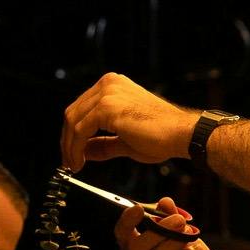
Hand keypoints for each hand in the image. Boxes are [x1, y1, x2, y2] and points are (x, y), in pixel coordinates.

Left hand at [62, 72, 199, 169]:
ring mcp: (107, 93)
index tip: (72, 152)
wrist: (181, 134)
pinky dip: (75, 148)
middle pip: (73, 112)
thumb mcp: (125, 140)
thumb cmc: (163, 135)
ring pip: (73, 121)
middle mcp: (108, 84)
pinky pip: (80, 130)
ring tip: (74, 164)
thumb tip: (85, 151)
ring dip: (70, 147)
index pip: (81, 108)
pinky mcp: (106, 107)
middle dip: (67, 141)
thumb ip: (103, 144)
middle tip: (69, 161)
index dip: (72, 133)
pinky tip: (80, 161)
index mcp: (113, 85)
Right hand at [115, 196, 223, 249]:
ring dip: (172, 245)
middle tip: (179, 221)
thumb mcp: (185, 238)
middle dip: (158, 231)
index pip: (121, 235)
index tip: (138, 208)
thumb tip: (166, 201)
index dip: (126, 222)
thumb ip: (172, 220)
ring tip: (191, 237)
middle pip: (135, 248)